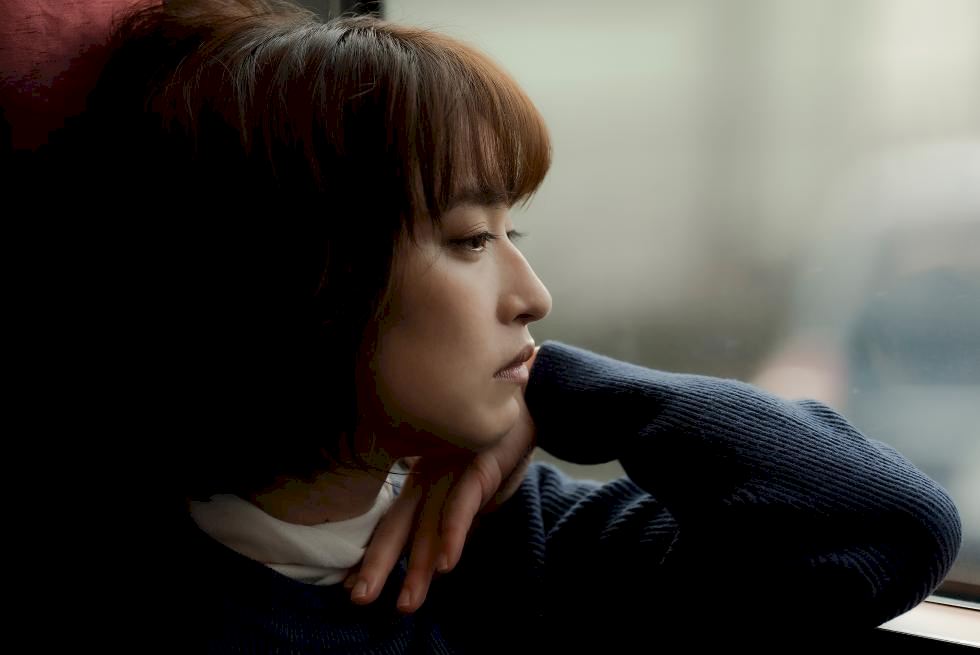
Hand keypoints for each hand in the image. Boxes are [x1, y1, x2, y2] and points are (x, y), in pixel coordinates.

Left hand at [346, 348, 538, 612]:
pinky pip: (462, 503)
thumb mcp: (474, 478)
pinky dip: (453, 533)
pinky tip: (447, 564)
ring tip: (406, 602)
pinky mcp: (479, 465)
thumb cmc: (502, 437)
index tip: (352, 584)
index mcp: (427, 476)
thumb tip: (449, 540)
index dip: (377, 551)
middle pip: (401, 523)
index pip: (397, 519)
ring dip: (419, 565)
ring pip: (429, 523)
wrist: (533, 395)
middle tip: (358, 599)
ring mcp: (454, 468)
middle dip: (380, 563)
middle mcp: (433, 473)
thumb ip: (459, 505)